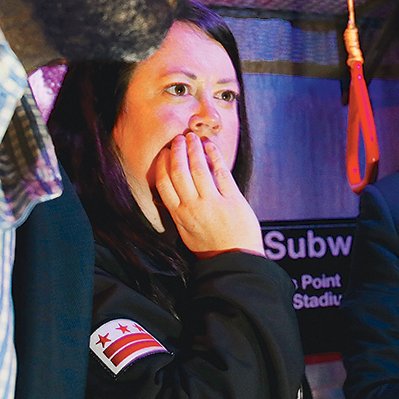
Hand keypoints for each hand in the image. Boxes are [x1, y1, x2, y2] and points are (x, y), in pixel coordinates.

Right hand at [153, 132, 263, 257]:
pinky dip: (215, 156)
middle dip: (177, 151)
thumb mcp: (187, 232)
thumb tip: (173, 188)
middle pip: (179, 171)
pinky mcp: (233, 200)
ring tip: (192, 138)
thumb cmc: (210, 247)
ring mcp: (213, 203)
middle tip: (178, 139)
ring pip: (199, 168)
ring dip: (194, 149)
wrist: (235, 260)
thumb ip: (179, 211)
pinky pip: (221, 172)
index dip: (163, 164)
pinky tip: (211, 146)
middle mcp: (194, 207)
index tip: (165, 152)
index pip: (164, 183)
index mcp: (179, 215)